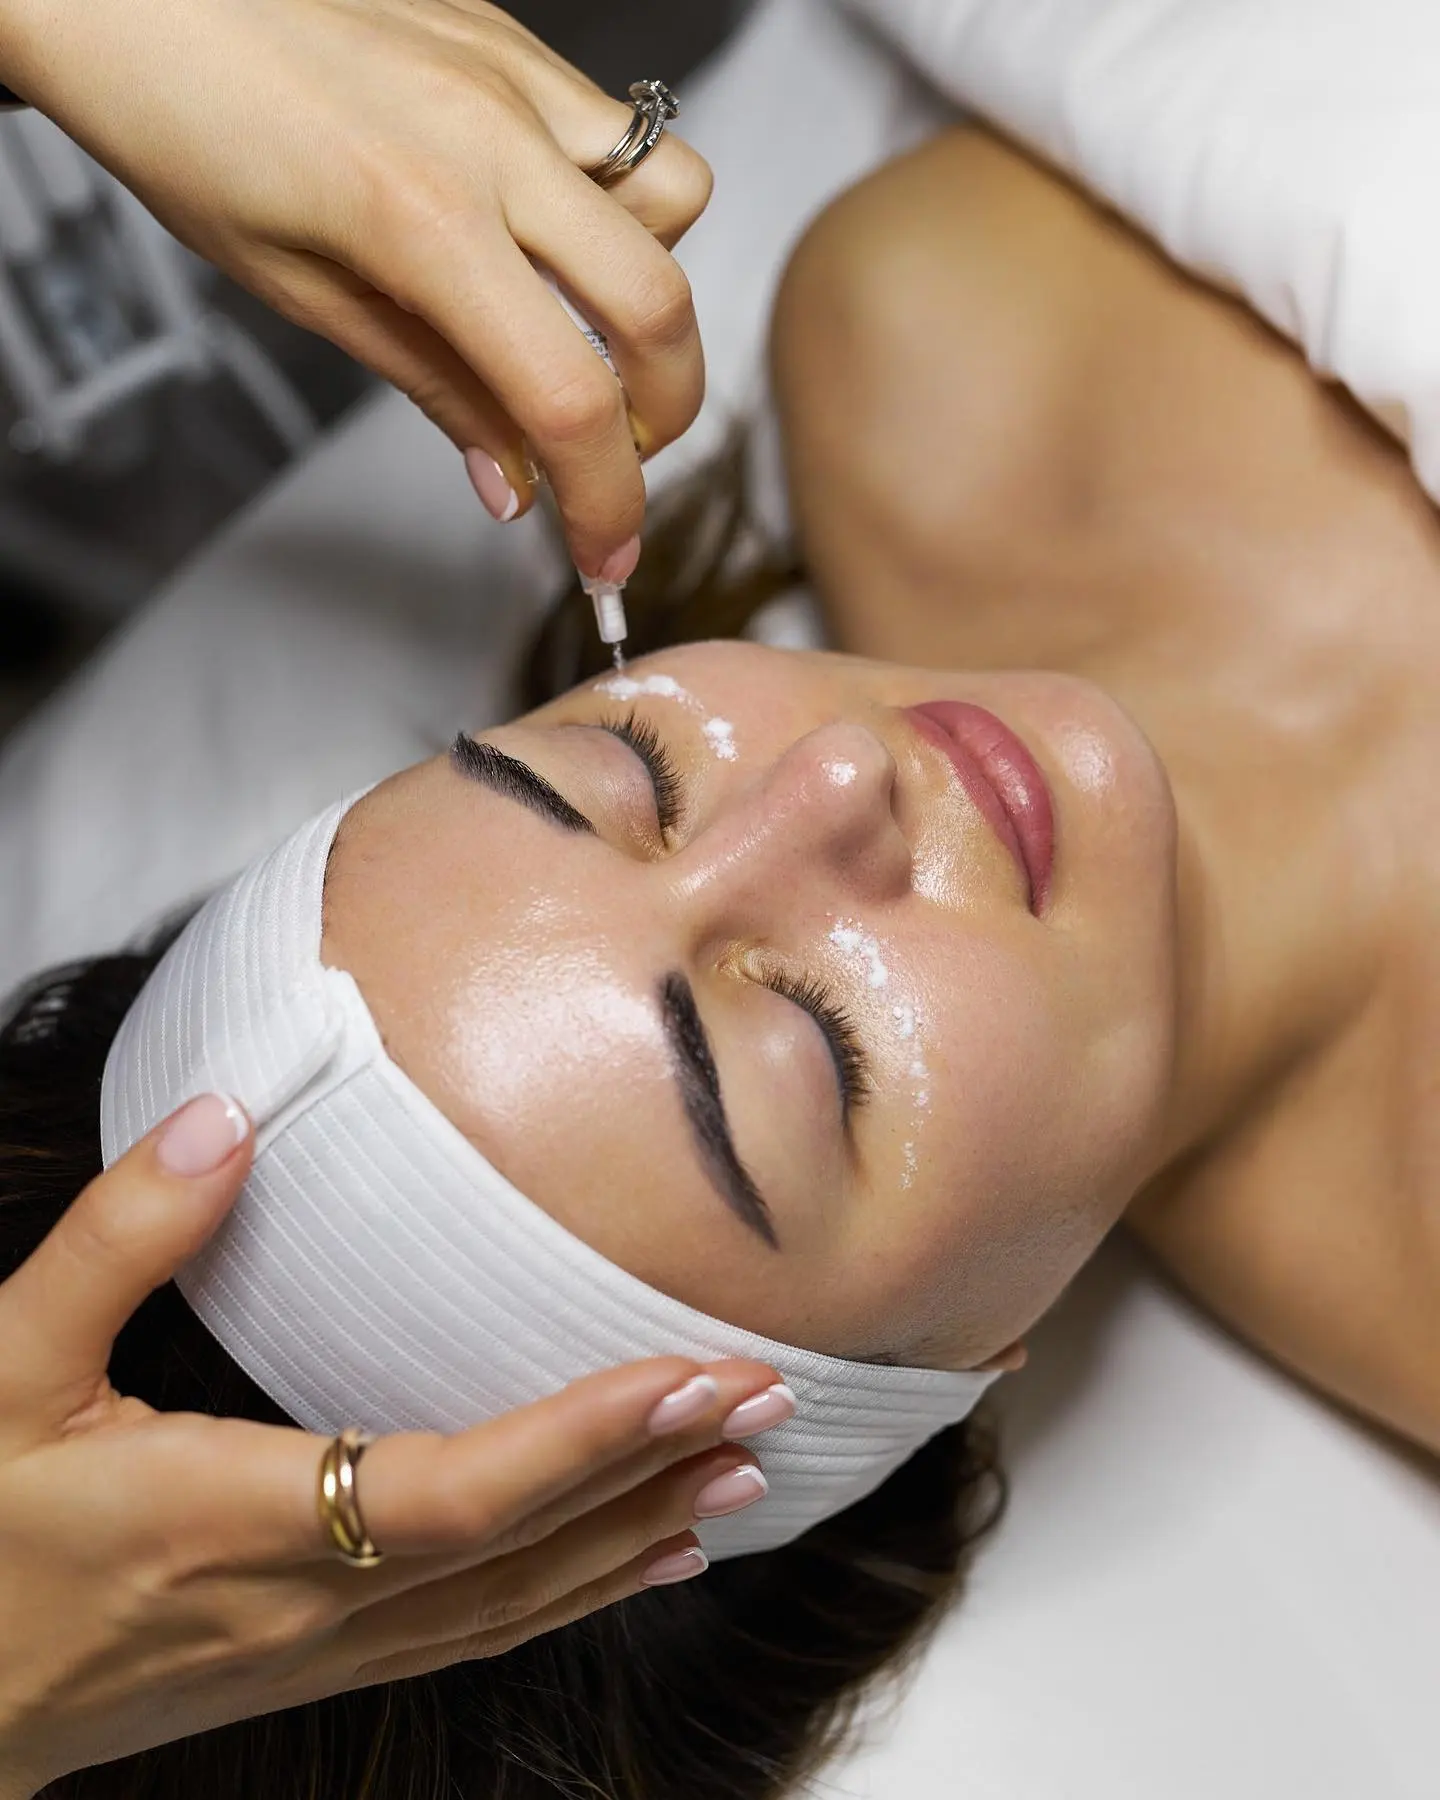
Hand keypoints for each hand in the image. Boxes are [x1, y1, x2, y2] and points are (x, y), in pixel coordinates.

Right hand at [0, 1095, 785, 1795]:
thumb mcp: (3, 1372)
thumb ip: (117, 1240)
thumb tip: (222, 1118)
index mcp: (232, 1521)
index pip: (453, 1490)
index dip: (582, 1439)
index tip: (687, 1375)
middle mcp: (302, 1606)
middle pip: (522, 1546)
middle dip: (656, 1468)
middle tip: (768, 1398)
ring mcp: (319, 1651)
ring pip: (517, 1602)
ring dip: (638, 1530)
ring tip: (742, 1468)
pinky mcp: (316, 1665)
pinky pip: (479, 1633)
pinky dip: (578, 1592)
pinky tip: (643, 1562)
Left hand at [3, 0, 712, 580]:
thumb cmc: (185, 120)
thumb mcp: (302, 291)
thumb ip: (433, 386)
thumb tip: (512, 481)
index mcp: (420, 219)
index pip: (568, 398)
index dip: (607, 501)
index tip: (606, 554)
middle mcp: (491, 139)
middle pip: (661, 306)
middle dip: (665, 412)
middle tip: (612, 451)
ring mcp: (514, 78)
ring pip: (675, 201)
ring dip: (649, 287)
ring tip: (574, 313)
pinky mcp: (516, 42)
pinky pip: (622, 135)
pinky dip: (615, 206)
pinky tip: (546, 229)